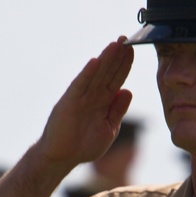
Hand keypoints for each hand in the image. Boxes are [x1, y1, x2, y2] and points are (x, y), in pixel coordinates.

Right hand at [35, 38, 134, 169]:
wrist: (62, 158)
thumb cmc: (84, 145)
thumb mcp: (109, 128)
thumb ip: (118, 110)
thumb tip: (127, 91)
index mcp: (103, 102)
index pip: (116, 79)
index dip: (124, 65)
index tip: (133, 50)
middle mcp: (92, 96)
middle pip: (107, 72)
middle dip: (117, 56)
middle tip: (126, 38)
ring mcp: (80, 97)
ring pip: (95, 74)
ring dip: (105, 59)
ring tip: (115, 44)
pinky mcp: (69, 102)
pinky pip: (79, 86)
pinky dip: (87, 74)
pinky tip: (95, 62)